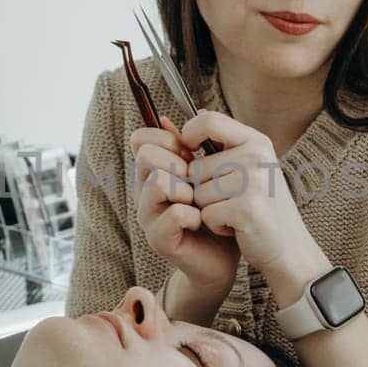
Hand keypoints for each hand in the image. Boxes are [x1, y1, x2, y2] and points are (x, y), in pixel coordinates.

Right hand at [130, 114, 239, 292]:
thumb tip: (189, 112)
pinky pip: (174, 214)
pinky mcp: (159, 239)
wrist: (225, 254)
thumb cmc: (217, 209)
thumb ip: (197, 145)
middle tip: (198, 183)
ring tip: (201, 203)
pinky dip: (195, 215)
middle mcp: (143, 191)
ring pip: (158, 182)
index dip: (170, 141)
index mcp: (152, 171)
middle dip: (179, 164)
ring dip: (187, 190)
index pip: (142, 139)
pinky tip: (203, 221)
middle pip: (147, 156)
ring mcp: (148, 216)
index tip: (193, 155)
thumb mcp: (209, 172)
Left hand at [180, 109, 324, 281]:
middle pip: (195, 167)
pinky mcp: (246, 208)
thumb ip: (223, 141)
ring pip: (198, 193)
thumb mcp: (250, 166)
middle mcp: (256, 156)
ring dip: (209, 210)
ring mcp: (253, 182)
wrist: (289, 247)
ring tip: (235, 213)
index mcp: (256, 141)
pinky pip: (206, 214)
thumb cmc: (263, 207)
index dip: (189, 135)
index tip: (191, 154)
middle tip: (230, 201)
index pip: (207, 121)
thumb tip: (196, 112)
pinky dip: (215, 226)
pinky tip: (237, 227)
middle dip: (202, 190)